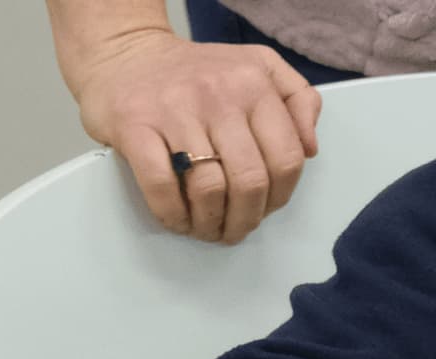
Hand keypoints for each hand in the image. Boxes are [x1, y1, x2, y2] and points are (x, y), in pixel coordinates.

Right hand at [69, 29, 321, 242]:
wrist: (124, 52)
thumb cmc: (197, 72)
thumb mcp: (258, 67)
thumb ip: (297, 100)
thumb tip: (311, 148)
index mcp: (254, 83)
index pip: (286, 158)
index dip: (280, 197)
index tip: (265, 208)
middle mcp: (219, 94)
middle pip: (250, 181)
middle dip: (246, 218)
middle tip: (236, 229)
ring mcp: (175, 110)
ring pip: (210, 189)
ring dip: (212, 223)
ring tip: (208, 229)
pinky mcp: (134, 126)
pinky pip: (162, 186)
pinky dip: (174, 214)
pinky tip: (179, 220)